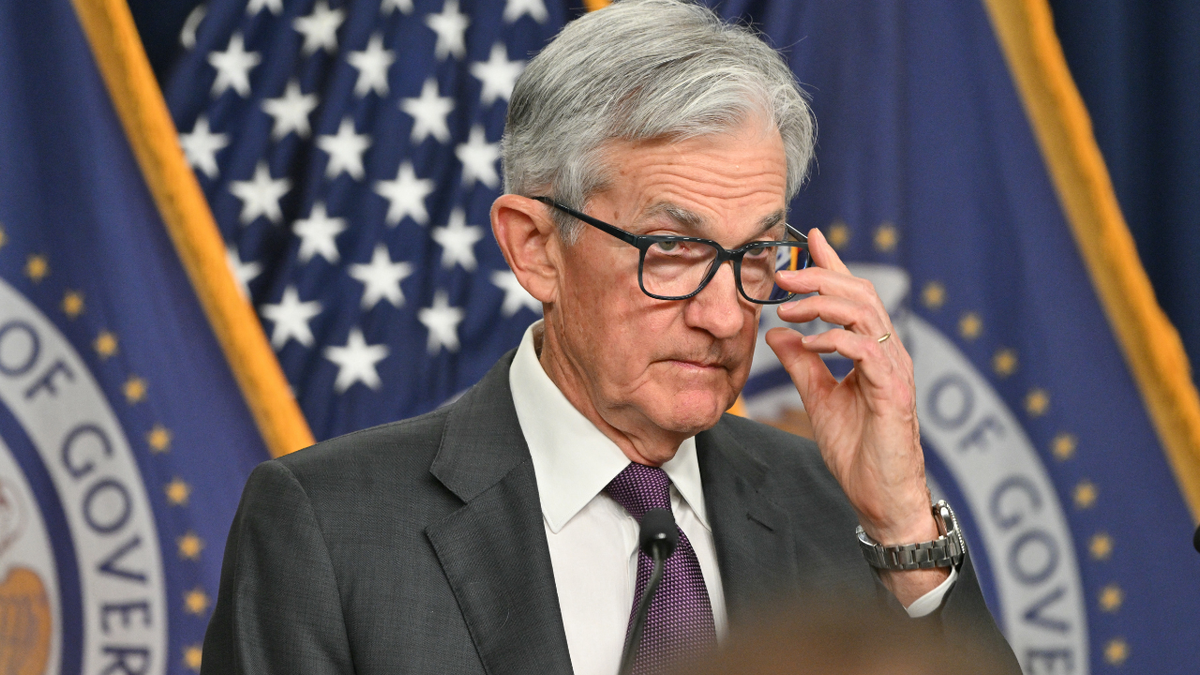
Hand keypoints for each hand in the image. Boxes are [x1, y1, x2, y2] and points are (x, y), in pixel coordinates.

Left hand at [765, 228, 945, 602]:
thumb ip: (802, 364)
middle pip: (860, 293)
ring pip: (864, 312)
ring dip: (822, 302)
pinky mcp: (892, 391)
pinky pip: (864, 350)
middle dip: (820, 276)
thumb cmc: (858, 450)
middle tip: (782, 273)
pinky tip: (809, 342)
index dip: (833, 265)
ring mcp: (894, 369)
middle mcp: (888, 352)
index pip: (853, 295)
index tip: (809, 238)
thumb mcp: (819, 398)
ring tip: (788, 306)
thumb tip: (778, 333)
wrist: (881, 497)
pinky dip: (834, 339)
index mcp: (872, 349)